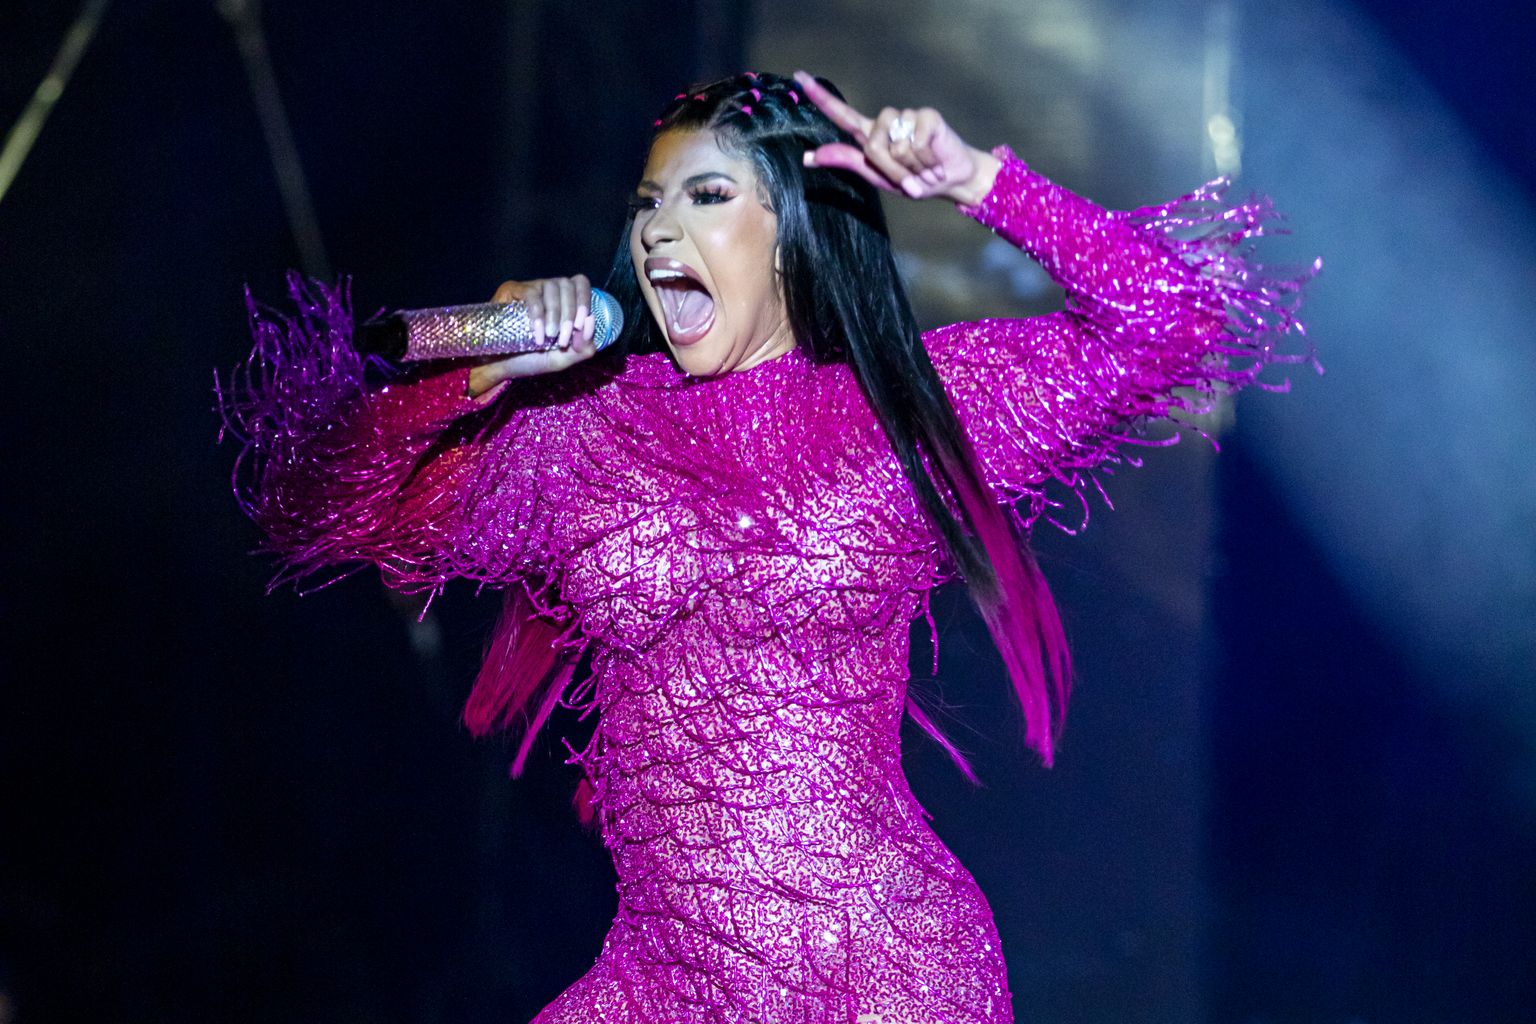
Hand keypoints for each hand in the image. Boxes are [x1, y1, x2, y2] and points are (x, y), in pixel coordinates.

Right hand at [466, 275, 599, 396]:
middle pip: (568, 284)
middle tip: (561, 339)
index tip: (578, 327)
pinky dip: (538, 314)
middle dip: (569, 314)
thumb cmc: (530, 359)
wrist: (498, 365)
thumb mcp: (562, 358)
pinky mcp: (512, 289)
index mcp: (564, 301)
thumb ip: (583, 347)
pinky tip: (537, 333)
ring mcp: (531, 287)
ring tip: (548, 337)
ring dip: (555, 314)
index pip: (581, 284)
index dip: (584, 302)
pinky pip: (531, 294)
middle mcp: (549, 289)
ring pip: (552, 286)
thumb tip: (591, 324)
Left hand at [792, 70, 999, 205]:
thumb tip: (809, 157)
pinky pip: (915, 142)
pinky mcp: (926, 116)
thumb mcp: (876, 176)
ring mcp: (907, 116)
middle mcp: (886, 121)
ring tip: (922, 168)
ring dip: (909, 167)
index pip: (840, 113)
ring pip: (894, 146)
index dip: (820, 96)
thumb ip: (847, 161)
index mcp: (870, 135)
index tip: (799, 77)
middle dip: (891, 169)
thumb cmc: (914, 180)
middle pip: (872, 145)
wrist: (950, 181)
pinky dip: (925, 160)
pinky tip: (934, 160)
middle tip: (909, 178)